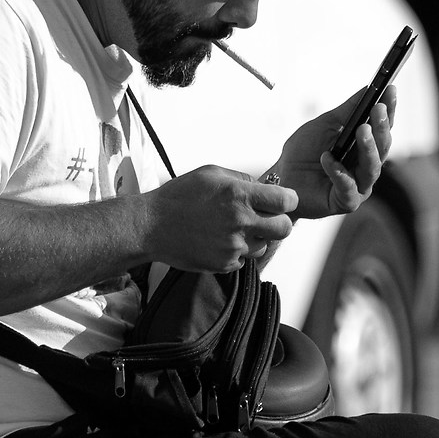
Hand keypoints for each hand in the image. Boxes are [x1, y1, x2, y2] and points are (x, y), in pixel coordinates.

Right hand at [138, 165, 296, 270]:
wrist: (150, 227)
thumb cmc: (178, 197)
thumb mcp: (210, 174)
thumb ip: (242, 179)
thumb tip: (263, 186)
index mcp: (239, 196)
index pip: (286, 201)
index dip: (288, 200)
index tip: (282, 201)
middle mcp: (240, 222)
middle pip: (285, 229)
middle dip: (279, 222)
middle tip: (266, 218)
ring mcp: (233, 246)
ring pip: (264, 245)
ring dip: (255, 238)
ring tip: (232, 228)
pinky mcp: (224, 264)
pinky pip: (244, 259)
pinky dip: (237, 251)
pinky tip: (218, 240)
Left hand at [273, 85, 394, 218]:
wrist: (281, 177)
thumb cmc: (304, 152)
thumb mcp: (325, 125)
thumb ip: (347, 111)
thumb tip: (367, 89)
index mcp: (363, 147)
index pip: (381, 128)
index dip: (388, 110)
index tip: (390, 91)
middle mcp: (365, 167)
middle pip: (382, 148)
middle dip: (381, 128)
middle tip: (379, 110)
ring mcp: (358, 186)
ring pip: (371, 169)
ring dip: (368, 148)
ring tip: (362, 130)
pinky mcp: (345, 201)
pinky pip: (348, 187)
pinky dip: (338, 172)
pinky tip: (327, 158)